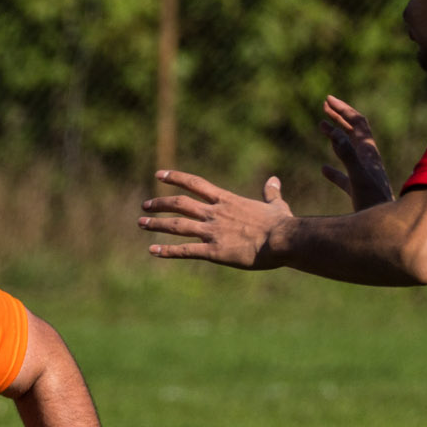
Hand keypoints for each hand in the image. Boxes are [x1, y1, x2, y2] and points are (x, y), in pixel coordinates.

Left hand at [139, 171, 293, 267]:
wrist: (285, 240)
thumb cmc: (283, 224)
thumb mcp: (276, 205)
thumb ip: (270, 193)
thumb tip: (273, 180)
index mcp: (227, 200)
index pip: (196, 184)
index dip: (175, 178)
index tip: (159, 175)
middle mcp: (215, 213)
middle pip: (180, 204)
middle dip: (160, 204)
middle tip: (144, 205)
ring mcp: (212, 232)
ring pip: (177, 226)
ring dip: (157, 224)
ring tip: (141, 223)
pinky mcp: (214, 251)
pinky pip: (185, 251)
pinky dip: (167, 251)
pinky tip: (152, 251)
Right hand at [317, 96, 394, 210]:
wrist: (386, 226)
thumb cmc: (373, 203)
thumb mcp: (358, 177)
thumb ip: (347, 155)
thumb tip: (335, 133)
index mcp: (368, 152)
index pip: (357, 123)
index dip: (343, 110)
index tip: (327, 100)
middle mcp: (368, 159)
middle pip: (354, 131)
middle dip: (340, 117)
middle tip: (325, 105)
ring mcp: (364, 173)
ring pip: (349, 149)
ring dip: (335, 137)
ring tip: (323, 128)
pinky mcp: (359, 188)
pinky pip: (344, 174)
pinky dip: (333, 168)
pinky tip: (323, 169)